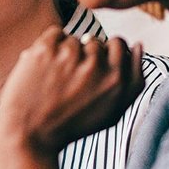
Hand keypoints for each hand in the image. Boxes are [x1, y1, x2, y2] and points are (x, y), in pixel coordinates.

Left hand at [0, 30, 144, 159]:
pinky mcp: (46, 50)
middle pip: (97, 41)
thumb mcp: (113, 112)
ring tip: (55, 80)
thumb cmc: (72, 125)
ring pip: (75, 39)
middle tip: (71, 79)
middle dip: (86, 54)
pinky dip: (49, 46)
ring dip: (66, 54)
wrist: (29, 135)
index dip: (106, 54)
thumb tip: (139, 45)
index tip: (92, 69)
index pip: (121, 45)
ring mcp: (71, 56)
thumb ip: (134, 81)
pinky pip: (56, 33)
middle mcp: (97, 67)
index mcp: (117, 81)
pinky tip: (44, 69)